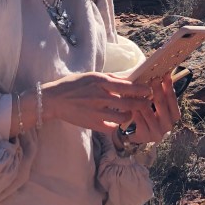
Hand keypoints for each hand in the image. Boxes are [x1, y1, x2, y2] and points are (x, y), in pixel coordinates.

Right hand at [40, 71, 154, 131]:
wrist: (54, 100)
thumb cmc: (75, 85)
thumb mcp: (93, 76)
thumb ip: (111, 78)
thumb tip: (130, 78)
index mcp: (101, 83)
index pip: (127, 86)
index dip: (141, 89)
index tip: (149, 90)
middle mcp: (100, 97)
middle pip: (128, 103)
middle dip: (141, 104)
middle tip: (147, 103)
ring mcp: (96, 112)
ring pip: (121, 118)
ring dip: (130, 116)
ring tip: (132, 113)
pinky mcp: (92, 124)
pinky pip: (111, 128)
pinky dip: (118, 126)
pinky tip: (119, 122)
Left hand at [120, 72, 181, 143]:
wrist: (138, 134)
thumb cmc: (149, 114)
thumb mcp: (157, 104)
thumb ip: (160, 92)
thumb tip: (163, 73)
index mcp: (174, 115)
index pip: (172, 99)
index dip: (169, 86)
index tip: (165, 74)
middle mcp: (168, 125)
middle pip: (161, 104)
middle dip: (156, 89)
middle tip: (152, 79)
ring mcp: (157, 133)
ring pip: (149, 112)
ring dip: (142, 101)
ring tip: (137, 90)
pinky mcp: (145, 137)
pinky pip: (139, 121)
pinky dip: (135, 112)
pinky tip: (131, 105)